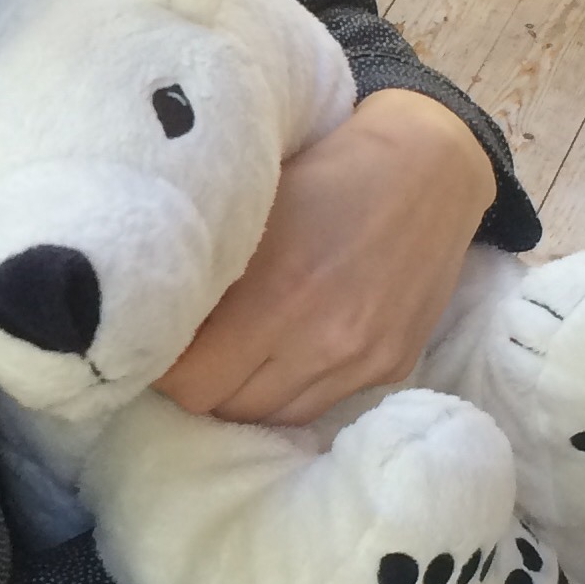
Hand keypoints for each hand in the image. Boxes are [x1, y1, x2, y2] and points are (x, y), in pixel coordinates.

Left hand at [153, 88, 495, 427]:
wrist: (430, 167)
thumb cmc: (326, 169)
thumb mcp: (257, 202)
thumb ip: (214, 266)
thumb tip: (157, 311)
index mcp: (274, 291)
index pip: (190, 379)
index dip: (162, 364)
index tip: (154, 337)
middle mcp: (319, 338)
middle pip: (223, 406)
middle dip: (197, 381)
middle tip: (188, 347)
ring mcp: (359, 360)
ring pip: (270, 416)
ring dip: (242, 392)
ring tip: (233, 353)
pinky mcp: (390, 367)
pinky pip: (318, 405)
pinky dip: (290, 388)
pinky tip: (283, 352)